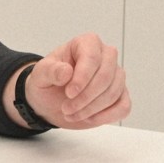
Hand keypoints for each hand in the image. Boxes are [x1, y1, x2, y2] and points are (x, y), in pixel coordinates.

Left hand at [11, 32, 131, 129]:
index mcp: (86, 43)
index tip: (69, 93)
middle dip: (86, 96)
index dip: (82, 78)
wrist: (51, 99)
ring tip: (70, 113)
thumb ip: (51, 71)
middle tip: (66, 108)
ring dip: (91, 108)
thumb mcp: (40, 74)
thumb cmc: (48, 80)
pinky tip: (88, 118)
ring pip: (113, 92)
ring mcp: (116, 75)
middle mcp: (106, 56)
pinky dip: (106, 116)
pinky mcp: (121, 95)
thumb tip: (67, 71)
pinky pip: (123, 107)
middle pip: (106, 76)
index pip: (92, 58)